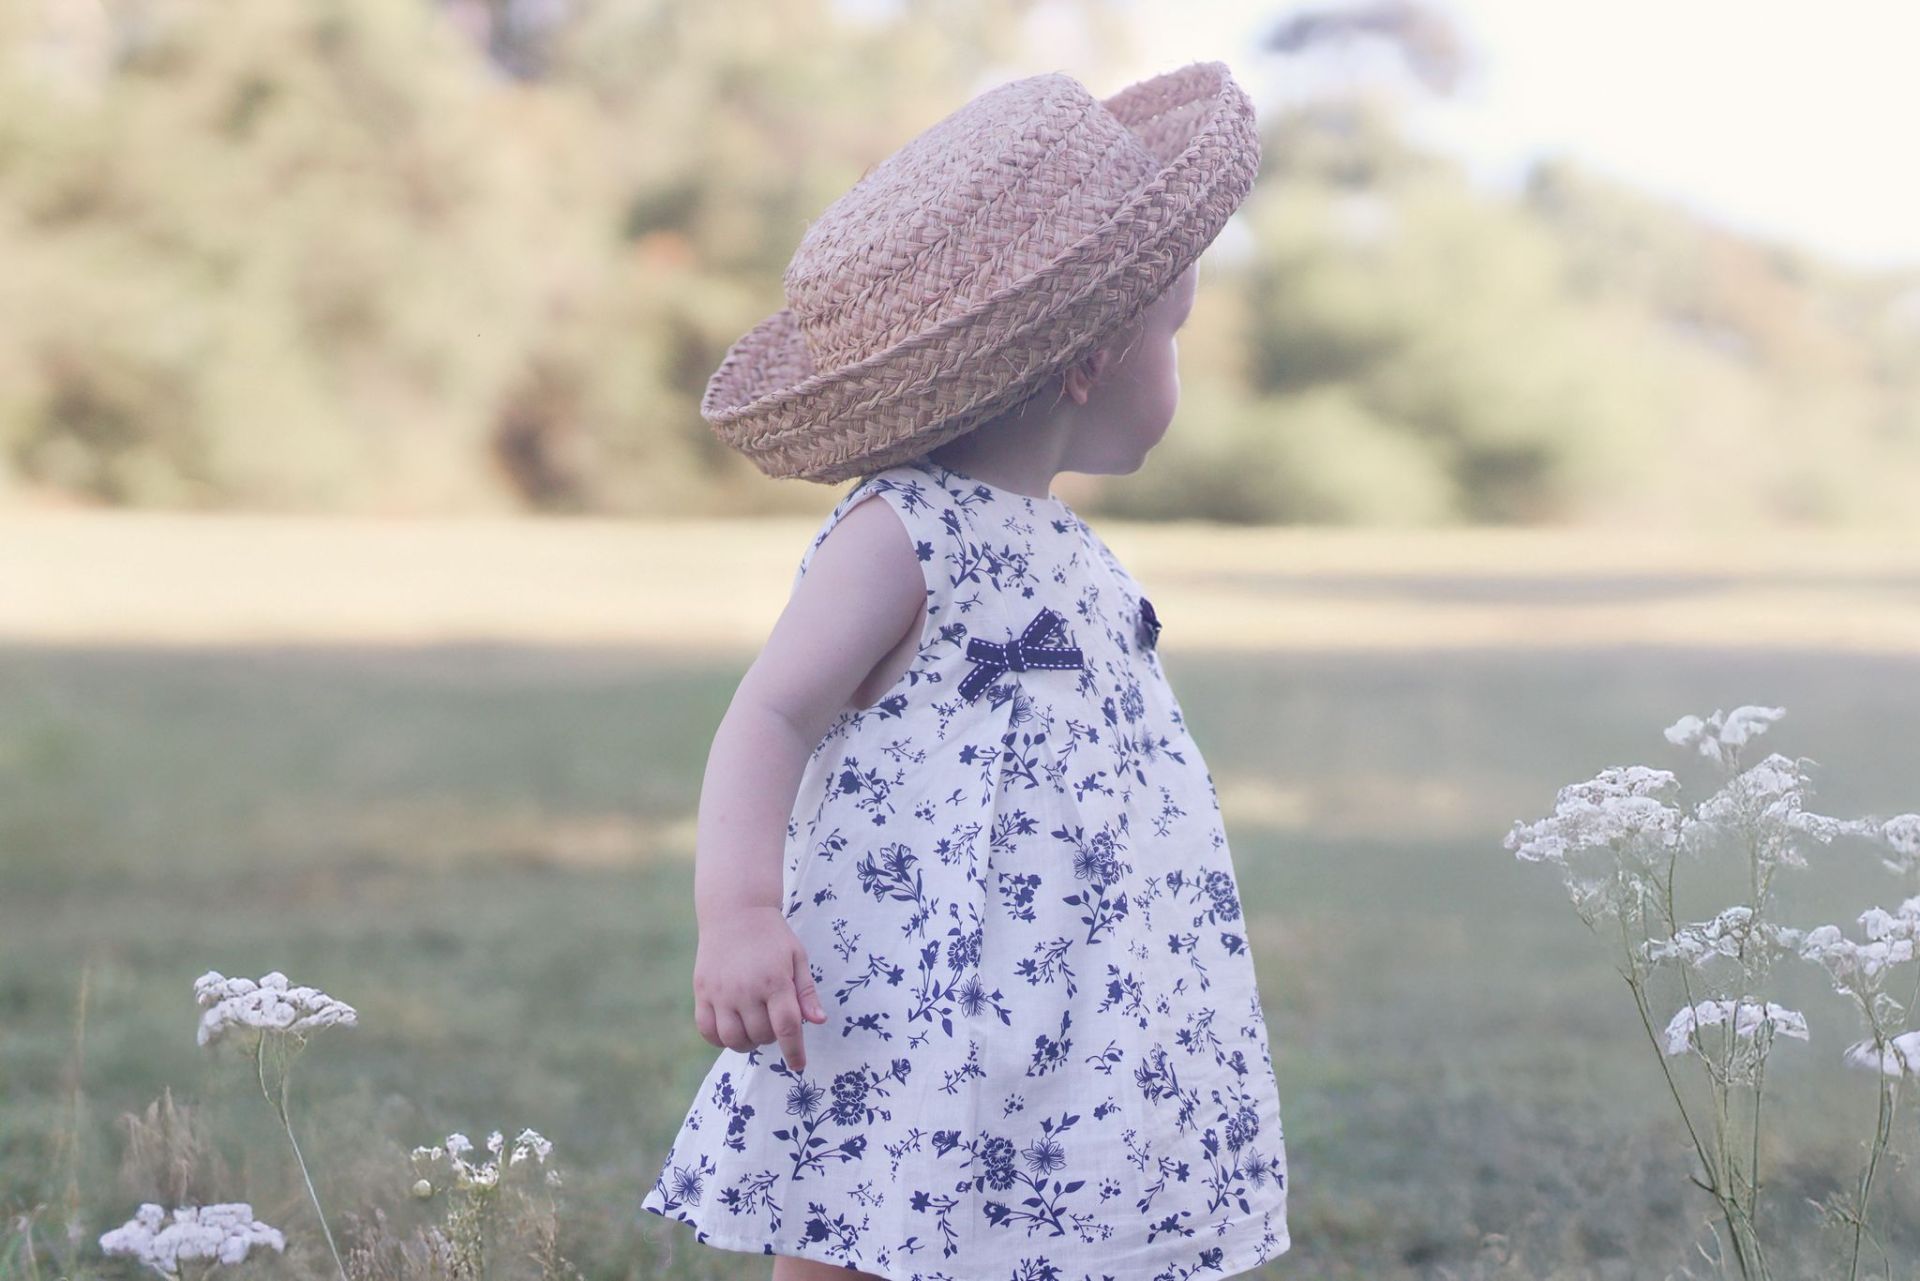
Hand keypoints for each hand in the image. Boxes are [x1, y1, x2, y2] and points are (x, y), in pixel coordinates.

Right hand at [692, 904, 828, 1070]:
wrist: (734, 910)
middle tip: (774, 1022)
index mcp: (774, 980)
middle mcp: (746, 989)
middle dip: (772, 1037)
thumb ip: (806, 992)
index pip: (787, 1027)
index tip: (799, 1066)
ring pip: (733, 1039)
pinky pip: (707, 1030)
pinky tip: (731, 1029)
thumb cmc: (772, 935)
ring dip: (747, 1042)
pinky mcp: (702, 991)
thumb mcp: (797, 957)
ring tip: (754, 1027)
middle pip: (761, 1035)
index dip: (794, 1052)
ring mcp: (721, 992)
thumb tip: (818, 1022)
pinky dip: (719, 1039)